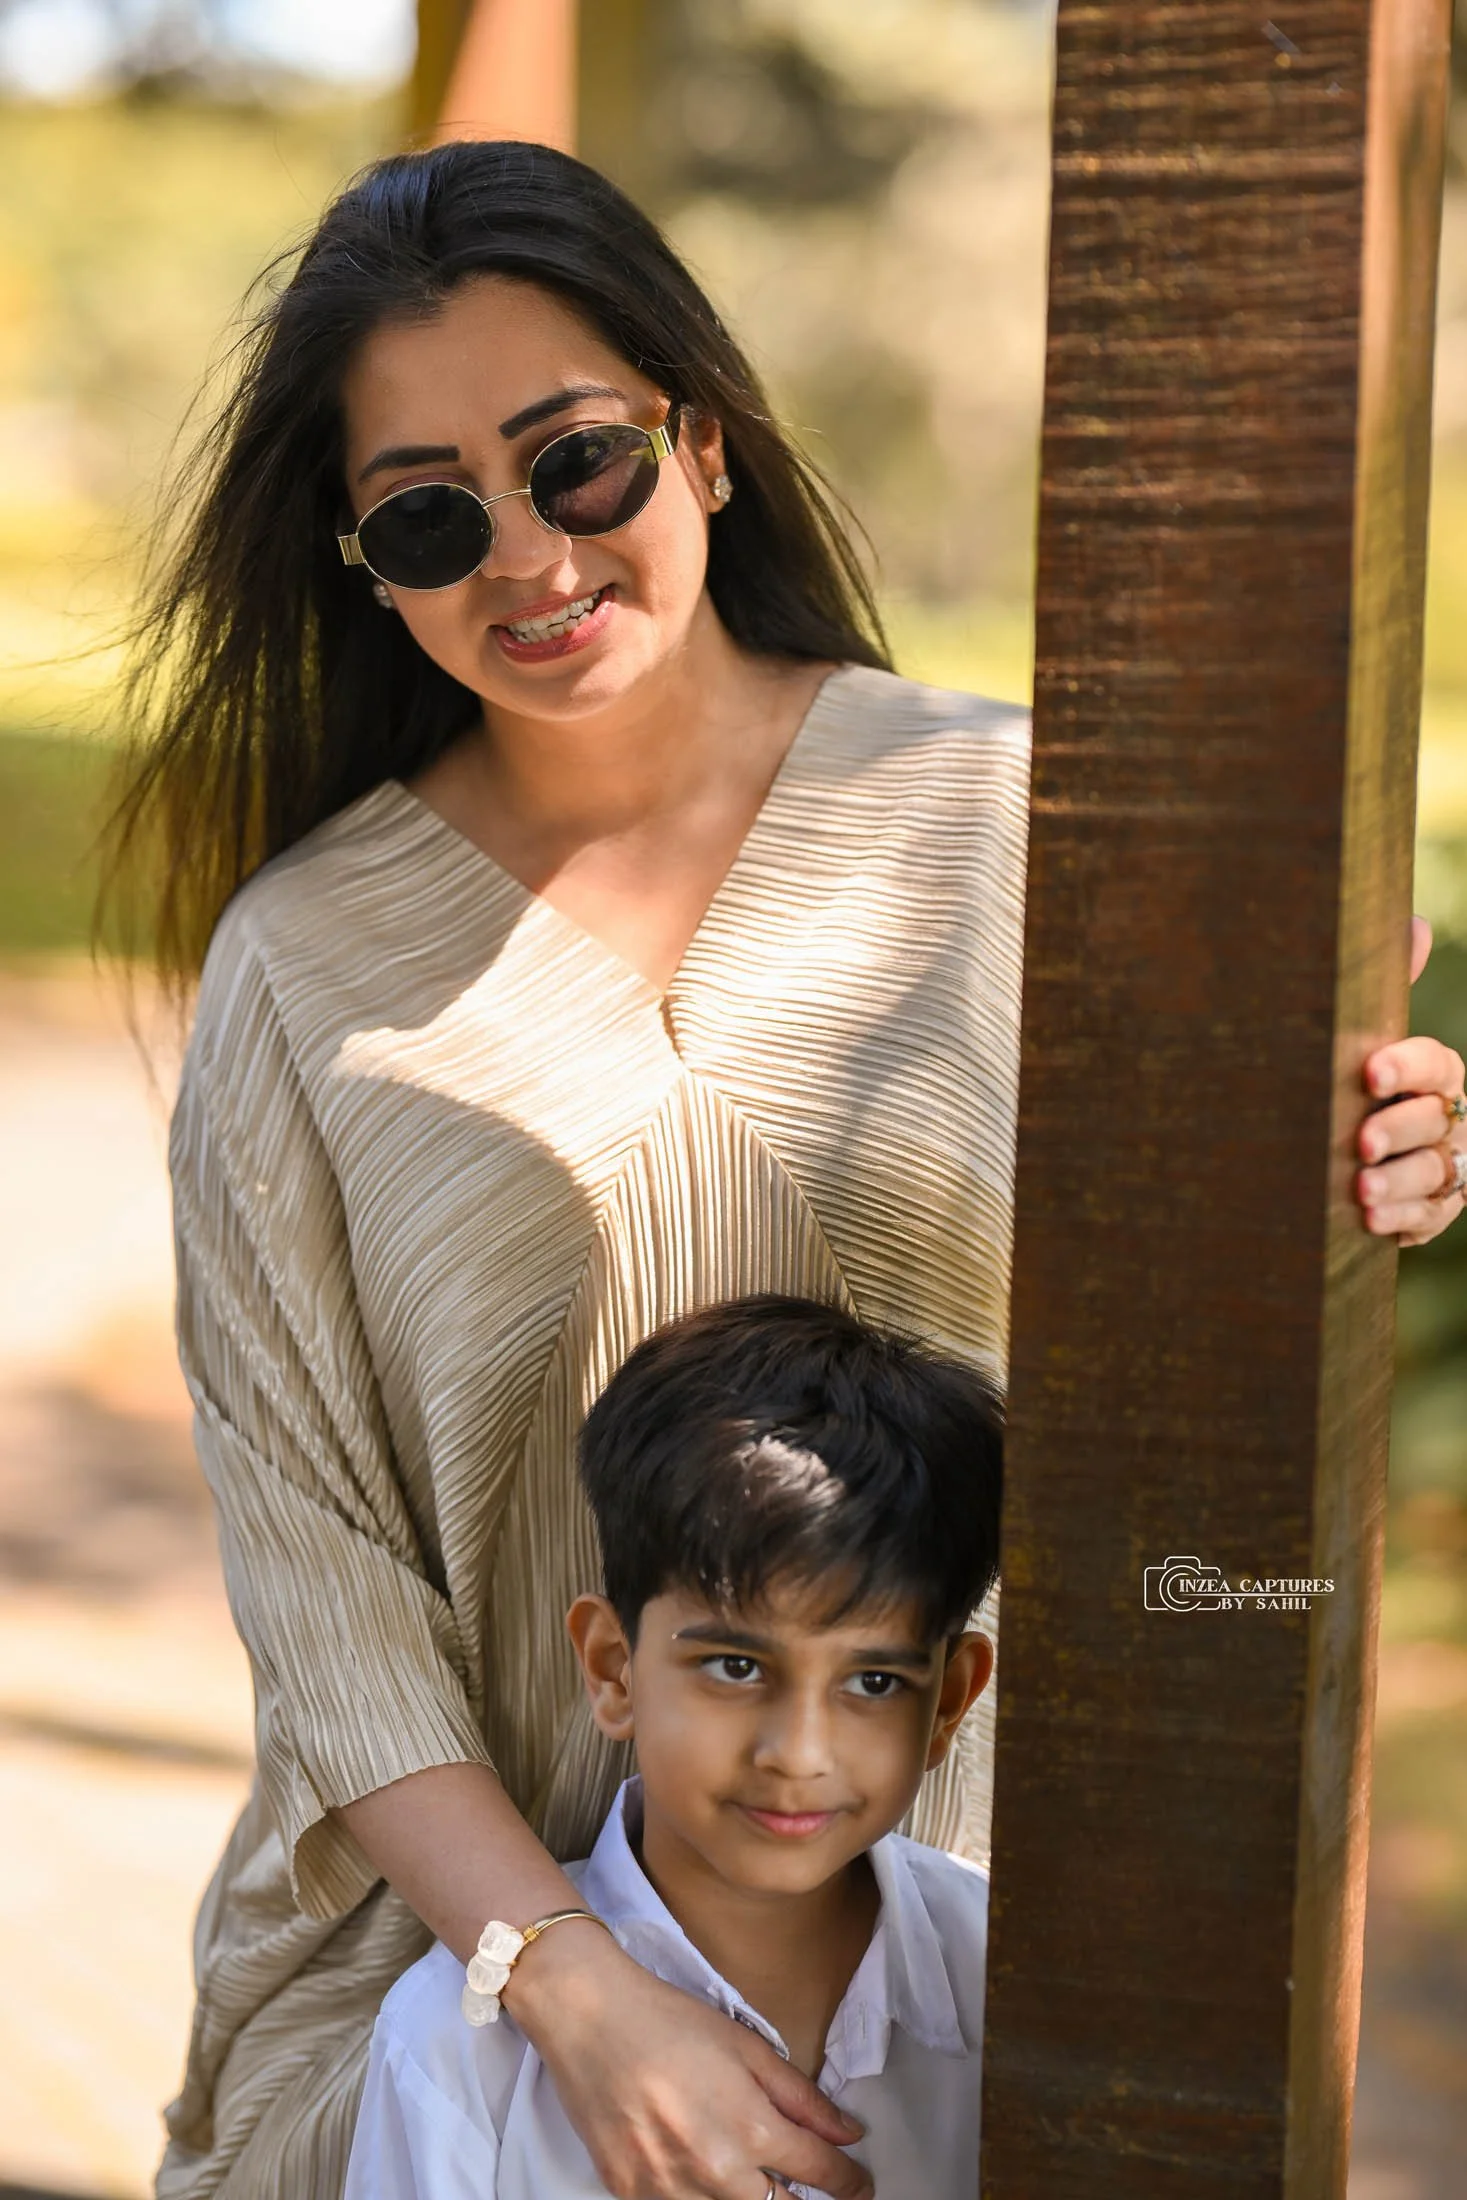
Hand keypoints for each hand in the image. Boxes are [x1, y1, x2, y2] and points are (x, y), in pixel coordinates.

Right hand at [505, 1923, 872, 2199]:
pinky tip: (702, 2176)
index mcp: (751, 2126)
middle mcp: (715, 2169)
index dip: (849, 2184)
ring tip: (749, 2175)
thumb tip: (847, 2133)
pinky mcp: (631, 2195)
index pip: (820, 2175)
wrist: (590, 2018)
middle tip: (811, 2192)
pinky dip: (699, 2198)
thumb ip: (801, 2097)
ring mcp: (670, 2189)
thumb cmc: (669, 2022)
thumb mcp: (747, 2047)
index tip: (858, 2185)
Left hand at [1357, 918, 1466, 1246]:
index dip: (1405, 1067)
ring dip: (1399, 1182)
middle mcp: (1451, 1116)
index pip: (1434, 1062)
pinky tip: (1373, 1222)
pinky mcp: (1437, 1208)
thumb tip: (1413, 922)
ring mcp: (1450, 1164)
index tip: (1368, 1072)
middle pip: (1435, 1120)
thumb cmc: (1359, 1082)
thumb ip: (1390, 985)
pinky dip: (1403, 1219)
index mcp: (1437, 1070)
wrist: (1346, 1149)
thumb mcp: (1366, 1034)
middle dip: (1398, 1131)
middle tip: (1359, 1142)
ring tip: (1360, 1192)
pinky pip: (1431, 1216)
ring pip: (1435, 1172)